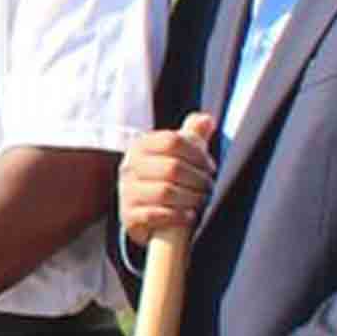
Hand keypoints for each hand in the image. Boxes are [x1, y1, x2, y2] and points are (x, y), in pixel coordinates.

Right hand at [117, 113, 217, 240]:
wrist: (141, 212)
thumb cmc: (164, 179)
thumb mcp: (176, 154)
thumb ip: (192, 135)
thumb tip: (207, 119)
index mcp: (141, 146)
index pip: (172, 141)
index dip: (197, 154)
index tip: (210, 167)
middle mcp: (129, 167)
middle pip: (172, 168)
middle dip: (198, 179)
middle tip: (209, 187)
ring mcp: (127, 192)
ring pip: (165, 192)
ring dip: (191, 198)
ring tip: (201, 201)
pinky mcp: (128, 216)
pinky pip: (155, 215)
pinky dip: (177, 216)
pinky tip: (188, 215)